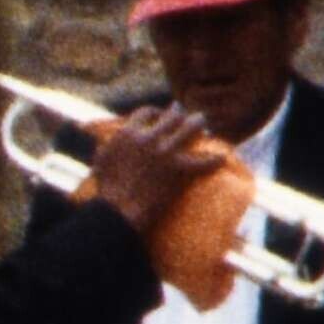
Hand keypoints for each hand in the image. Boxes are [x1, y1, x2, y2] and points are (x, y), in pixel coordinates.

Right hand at [75, 102, 228, 223]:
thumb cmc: (106, 190)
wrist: (118, 211)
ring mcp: (166, 152)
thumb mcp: (101, 161)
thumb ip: (108, 145)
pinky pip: (204, 161)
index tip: (160, 115)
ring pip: (191, 128)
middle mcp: (149, 137)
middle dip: (181, 115)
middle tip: (186, 117)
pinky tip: (222, 158)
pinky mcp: (180, 170)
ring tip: (204, 123)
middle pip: (172, 116)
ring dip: (199, 124)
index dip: (155, 112)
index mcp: (128, 133)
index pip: (146, 113)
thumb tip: (111, 140)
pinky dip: (214, 160)